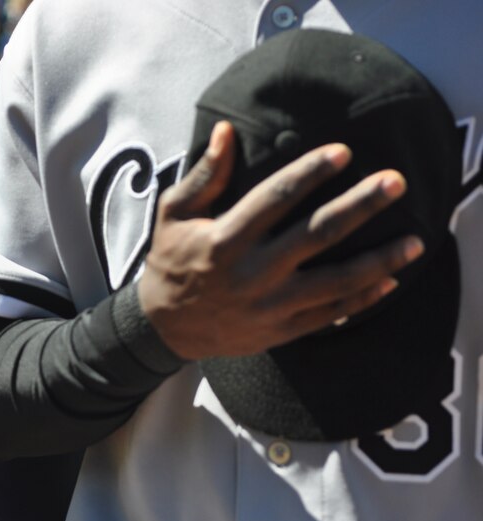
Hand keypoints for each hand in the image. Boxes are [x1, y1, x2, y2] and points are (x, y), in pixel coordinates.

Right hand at [138, 121, 423, 359]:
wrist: (165, 328)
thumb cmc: (170, 262)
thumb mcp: (174, 214)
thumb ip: (205, 176)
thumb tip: (226, 131)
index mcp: (225, 240)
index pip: (274, 200)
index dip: (309, 173)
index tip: (342, 152)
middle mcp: (252, 273)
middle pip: (315, 235)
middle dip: (359, 206)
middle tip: (395, 183)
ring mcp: (269, 305)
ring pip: (333, 281)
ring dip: (378, 260)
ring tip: (415, 242)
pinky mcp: (279, 330)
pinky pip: (328, 315)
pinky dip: (361, 299)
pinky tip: (389, 280)